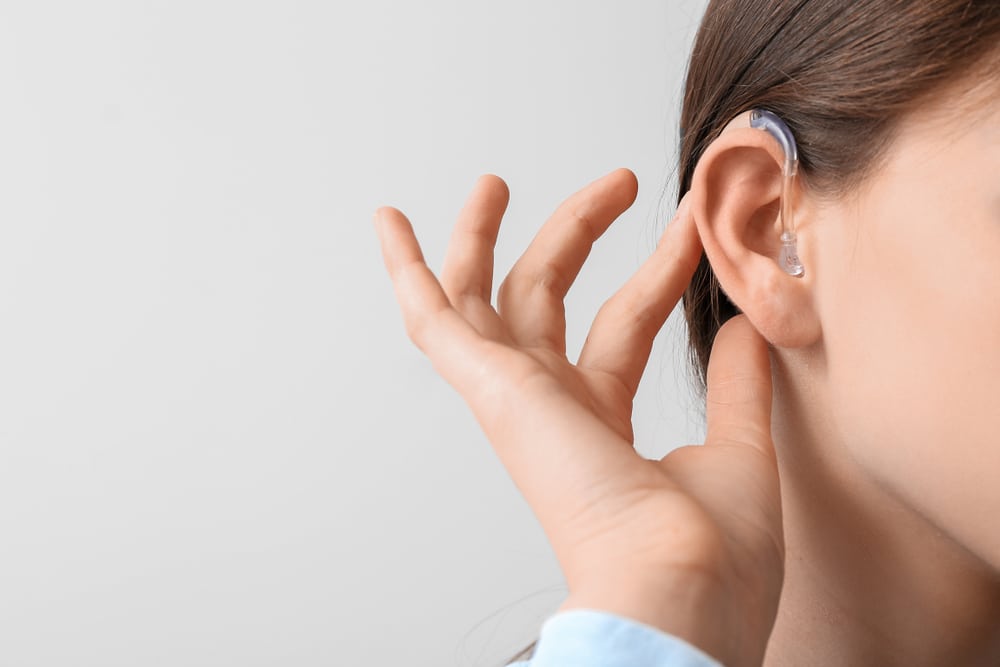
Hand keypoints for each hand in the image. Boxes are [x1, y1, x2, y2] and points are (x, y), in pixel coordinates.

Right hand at [373, 169, 783, 666]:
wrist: (681, 590)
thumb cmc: (711, 554)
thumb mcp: (738, 448)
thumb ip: (736, 385)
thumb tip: (743, 325)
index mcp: (598, 426)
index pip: (620, 327)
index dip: (655, 271)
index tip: (688, 228)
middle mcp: (549, 410)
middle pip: (546, 302)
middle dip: (575, 234)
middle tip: (615, 180)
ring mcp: (515, 399)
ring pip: (481, 301)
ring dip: (483, 239)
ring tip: (494, 183)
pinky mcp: (492, 389)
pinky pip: (434, 321)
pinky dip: (409, 270)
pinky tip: (392, 223)